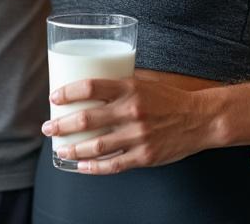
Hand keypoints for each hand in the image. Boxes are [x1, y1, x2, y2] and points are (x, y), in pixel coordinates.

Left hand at [41, 77, 214, 174]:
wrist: (200, 119)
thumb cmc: (169, 99)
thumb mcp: (145, 82)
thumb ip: (120, 84)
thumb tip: (92, 84)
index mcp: (130, 88)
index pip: (90, 86)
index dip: (68, 92)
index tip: (54, 98)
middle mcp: (131, 111)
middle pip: (87, 118)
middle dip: (62, 125)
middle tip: (48, 127)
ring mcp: (138, 136)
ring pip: (97, 146)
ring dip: (73, 148)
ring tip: (61, 148)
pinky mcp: (144, 156)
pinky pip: (113, 165)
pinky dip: (94, 167)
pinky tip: (81, 166)